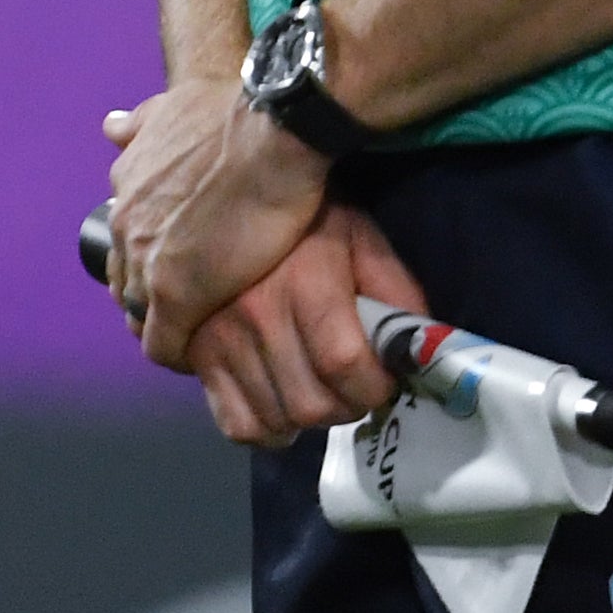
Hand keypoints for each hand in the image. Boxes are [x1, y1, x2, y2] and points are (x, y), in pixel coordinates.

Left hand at [100, 70, 330, 373]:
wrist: (268, 130)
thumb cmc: (235, 112)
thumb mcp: (170, 106)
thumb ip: (140, 122)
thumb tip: (112, 126)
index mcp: (129, 186)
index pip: (125, 239)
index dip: (147, 260)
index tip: (172, 272)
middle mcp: (127, 223)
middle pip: (125, 278)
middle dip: (149, 296)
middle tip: (184, 311)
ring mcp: (148, 261)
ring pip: (139, 312)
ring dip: (164, 326)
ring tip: (195, 337)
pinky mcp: (177, 293)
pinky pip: (162, 343)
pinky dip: (179, 354)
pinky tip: (202, 359)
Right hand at [168, 206, 433, 446]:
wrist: (225, 185)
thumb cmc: (305, 212)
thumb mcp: (361, 235)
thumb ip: (396, 290)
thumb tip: (419, 350)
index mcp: (305, 283)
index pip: (346, 366)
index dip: (376, 388)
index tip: (384, 380)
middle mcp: (256, 315)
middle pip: (311, 405)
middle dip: (347, 407)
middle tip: (354, 389)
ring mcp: (217, 336)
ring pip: (275, 419)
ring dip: (308, 418)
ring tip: (319, 393)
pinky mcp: (194, 352)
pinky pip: (233, 422)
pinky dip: (262, 427)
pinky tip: (279, 404)